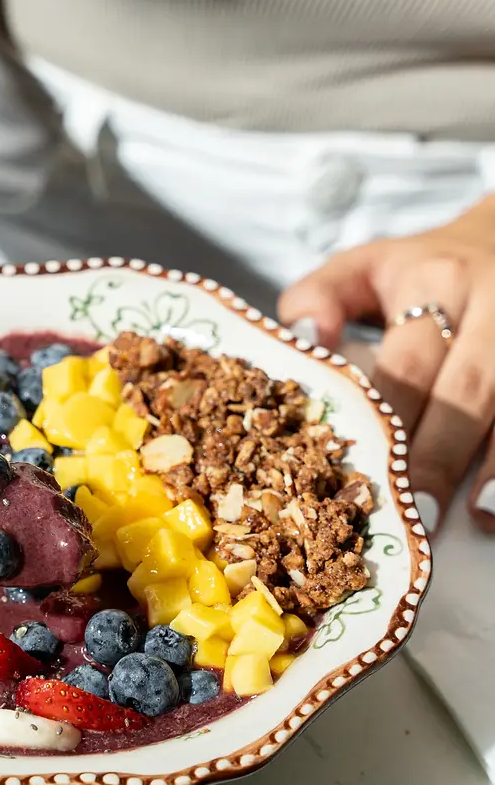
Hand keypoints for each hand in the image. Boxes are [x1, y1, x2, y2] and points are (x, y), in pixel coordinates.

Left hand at [279, 197, 494, 533]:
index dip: (391, 422)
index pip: (408, 364)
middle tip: (417, 516)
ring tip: (479, 518)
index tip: (374, 475)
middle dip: (442, 458)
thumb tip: (308, 338)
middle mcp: (492, 307)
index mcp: (435, 284)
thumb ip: (320, 297)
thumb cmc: (422, 270)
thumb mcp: (364, 266)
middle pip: (468, 392)